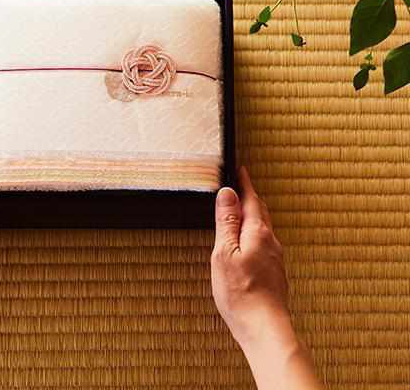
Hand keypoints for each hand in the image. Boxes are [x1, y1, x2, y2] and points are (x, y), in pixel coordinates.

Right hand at [211, 166, 323, 389]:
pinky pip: (264, 244)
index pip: (251, 200)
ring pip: (264, 228)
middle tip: (240, 187)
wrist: (265, 329)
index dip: (245, 184)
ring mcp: (275, 258)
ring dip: (253, 216)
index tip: (241, 170)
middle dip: (251, 198)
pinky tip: (246, 244)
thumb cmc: (241, 293)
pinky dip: (254, 234)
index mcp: (258, 233)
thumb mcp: (224, 253)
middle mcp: (271, 242)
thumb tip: (227, 193)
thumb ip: (226, 222)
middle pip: (261, 212)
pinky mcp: (274, 273)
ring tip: (241, 212)